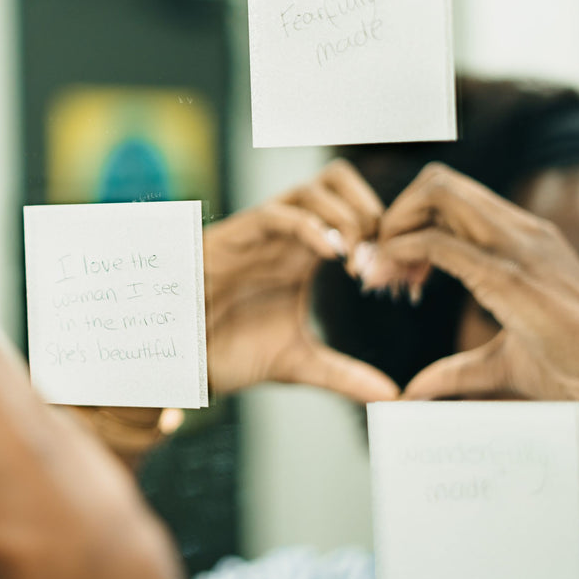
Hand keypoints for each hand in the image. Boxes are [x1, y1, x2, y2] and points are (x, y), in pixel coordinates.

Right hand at [204, 159, 398, 400]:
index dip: (384, 236)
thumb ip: (345, 375)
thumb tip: (391, 396)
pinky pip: (277, 213)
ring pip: (313, 188)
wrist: (181, 358)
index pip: (356, 210)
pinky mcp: (235, 238)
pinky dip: (311, 226)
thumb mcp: (300, 363)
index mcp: (305, 253)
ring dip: (345, 216)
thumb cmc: (227, 349)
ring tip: (354, 260)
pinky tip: (332, 256)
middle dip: (370, 213)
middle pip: (339, 181)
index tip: (397, 280)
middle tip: (375, 263)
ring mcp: (261, 233)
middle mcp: (287, 234)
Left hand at [368, 163, 578, 407]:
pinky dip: (400, 253)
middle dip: (395, 215)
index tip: (398, 275)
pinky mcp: (509, 276)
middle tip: (380, 267)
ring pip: (437, 193)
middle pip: (438, 182)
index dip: (411, 226)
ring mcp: (518, 246)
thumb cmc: (578, 375)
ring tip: (381, 275)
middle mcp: (522, 230)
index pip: (453, 198)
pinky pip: (437, 242)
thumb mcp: (502, 364)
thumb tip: (415, 391)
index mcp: (524, 239)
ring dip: (394, 227)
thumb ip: (456, 371)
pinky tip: (393, 282)